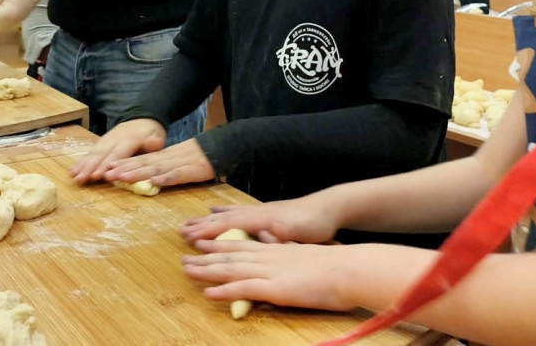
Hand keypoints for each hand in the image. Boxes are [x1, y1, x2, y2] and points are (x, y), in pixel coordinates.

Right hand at [71, 118, 166, 183]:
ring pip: (94, 152)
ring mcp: (107, 139)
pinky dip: (82, 161)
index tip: (99, 176)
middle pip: (102, 154)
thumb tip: (154, 143)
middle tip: (82, 179)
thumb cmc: (151, 134)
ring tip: (75, 176)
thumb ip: (154, 142)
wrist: (143, 119)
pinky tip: (73, 171)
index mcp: (130, 138)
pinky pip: (91, 151)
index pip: (118, 153)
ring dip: (83, 165)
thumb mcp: (157, 136)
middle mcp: (116, 138)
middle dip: (91, 167)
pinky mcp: (102, 142)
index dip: (108, 165)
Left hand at [103, 139, 214, 187]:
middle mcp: (168, 158)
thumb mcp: (177, 159)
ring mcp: (180, 163)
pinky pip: (178, 175)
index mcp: (164, 157)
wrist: (221, 146)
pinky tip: (154, 182)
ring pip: (156, 168)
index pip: (141, 159)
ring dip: (138, 173)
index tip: (107, 168)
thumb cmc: (198, 156)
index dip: (124, 164)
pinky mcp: (193, 170)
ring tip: (123, 177)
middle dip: (124, 169)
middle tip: (107, 174)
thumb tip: (147, 176)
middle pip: (143, 163)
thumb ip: (162, 166)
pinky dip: (166, 178)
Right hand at [181, 195, 340, 245]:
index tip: (190, 238)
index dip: (210, 231)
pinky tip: (217, 212)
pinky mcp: (265, 212)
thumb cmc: (315, 223)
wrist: (330, 207)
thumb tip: (261, 239)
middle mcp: (257, 212)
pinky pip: (238, 212)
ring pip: (229, 215)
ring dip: (209, 220)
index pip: (230, 224)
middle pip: (224, 218)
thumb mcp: (298, 233)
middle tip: (180, 231)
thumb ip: (278, 236)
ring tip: (191, 222)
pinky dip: (224, 213)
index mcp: (263, 218)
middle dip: (202, 225)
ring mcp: (260, 211)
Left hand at [182, 240, 379, 311]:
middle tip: (184, 257)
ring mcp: (270, 270)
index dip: (220, 244)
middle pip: (230, 255)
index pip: (242, 244)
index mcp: (277, 249)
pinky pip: (244, 288)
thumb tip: (285, 259)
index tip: (202, 242)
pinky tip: (208, 293)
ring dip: (206, 270)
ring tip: (187, 271)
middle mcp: (269, 256)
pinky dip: (224, 291)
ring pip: (231, 269)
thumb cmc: (336, 266)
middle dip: (206, 256)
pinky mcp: (275, 287)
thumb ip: (291, 256)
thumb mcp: (307, 256)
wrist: (350, 269)